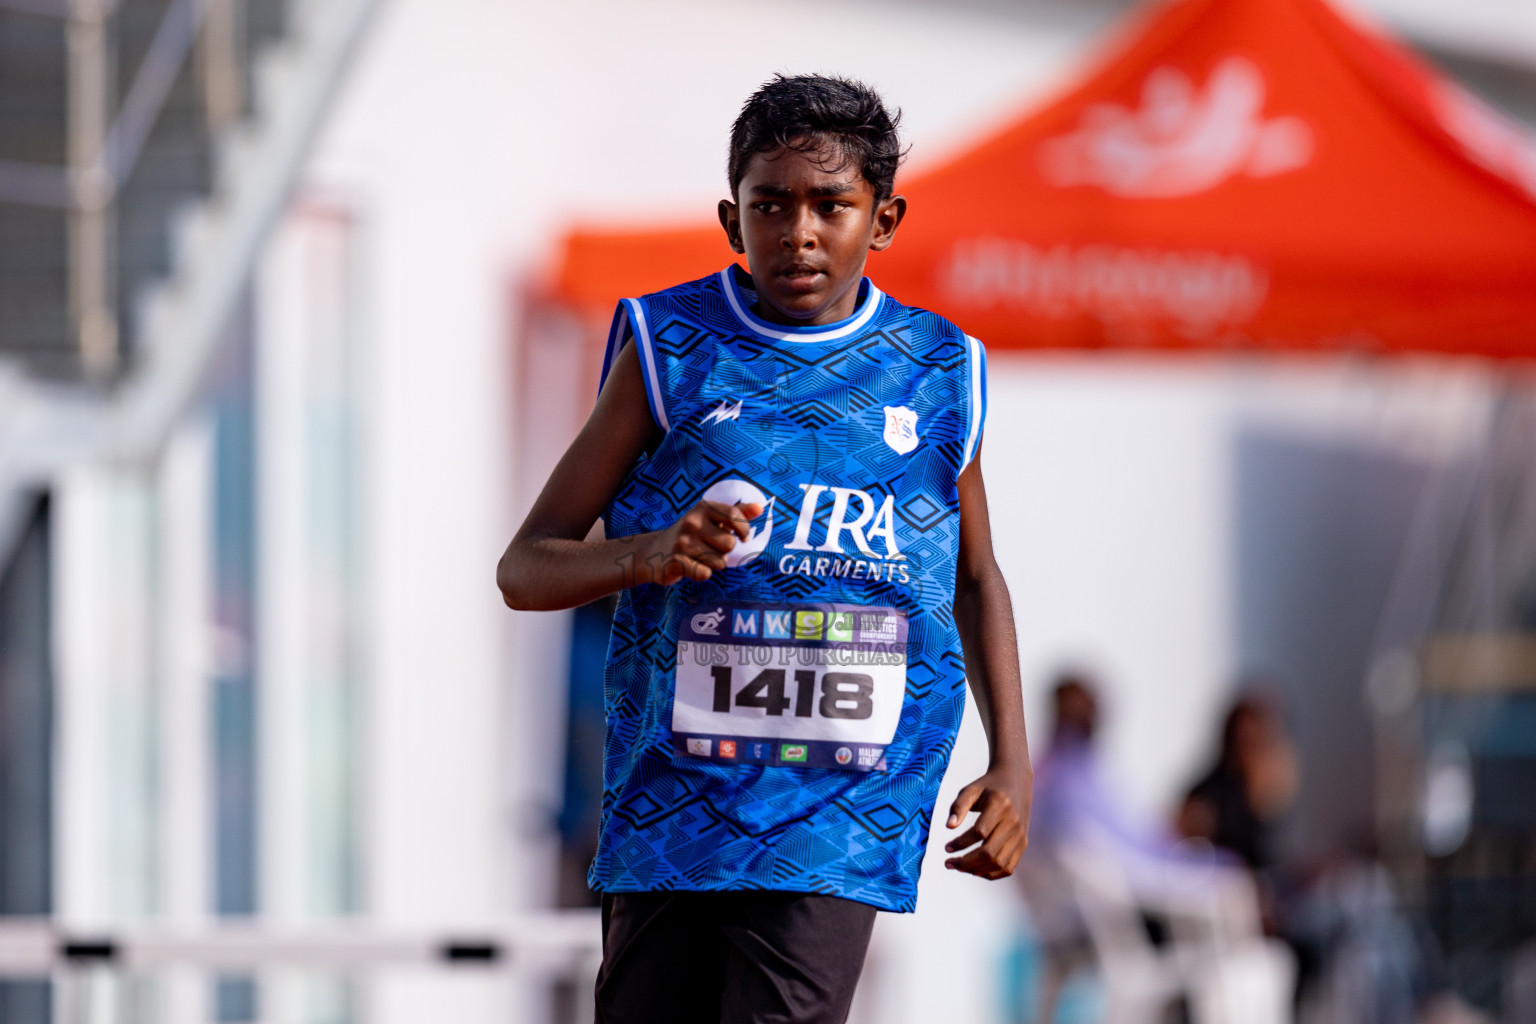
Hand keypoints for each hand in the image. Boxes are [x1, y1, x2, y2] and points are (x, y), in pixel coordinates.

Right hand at [646, 500, 762, 584]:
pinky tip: (691, 567)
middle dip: (724, 552)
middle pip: (729, 544)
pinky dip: (701, 574)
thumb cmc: (690, 535)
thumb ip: (737, 513)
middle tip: (709, 549)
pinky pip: (705, 574)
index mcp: (703, 508)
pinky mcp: (675, 561)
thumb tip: (760, 507)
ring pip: (719, 561)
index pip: (734, 515)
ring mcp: (682, 542)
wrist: (653, 552)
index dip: (744, 529)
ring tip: (698, 557)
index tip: (743, 537)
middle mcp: (692, 522)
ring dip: (713, 564)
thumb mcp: (710, 519)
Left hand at [943, 765, 1030, 878]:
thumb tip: (949, 826)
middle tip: (949, 863)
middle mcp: (1013, 821)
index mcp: (1000, 804)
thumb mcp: (971, 790)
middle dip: (966, 862)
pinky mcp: (1023, 843)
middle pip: (989, 852)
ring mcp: (1020, 835)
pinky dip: (992, 874)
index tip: (946, 848)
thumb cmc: (988, 787)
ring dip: (976, 870)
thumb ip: (958, 806)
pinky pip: (1009, 867)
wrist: (1016, 782)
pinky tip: (976, 871)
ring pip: (999, 863)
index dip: (961, 843)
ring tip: (959, 867)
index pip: (979, 832)